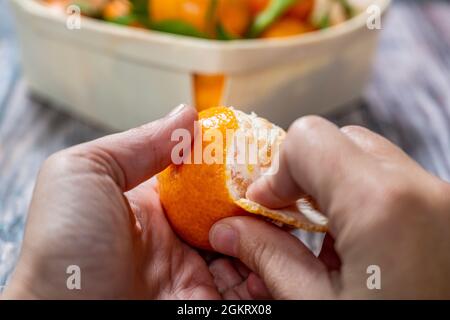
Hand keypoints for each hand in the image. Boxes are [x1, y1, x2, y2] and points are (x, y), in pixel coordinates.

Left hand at [3, 105, 268, 299]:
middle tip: (279, 184)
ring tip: (281, 213)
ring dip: (267, 232)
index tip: (257, 148)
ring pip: (249, 247)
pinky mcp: (208, 302)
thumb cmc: (65, 249)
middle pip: (232, 212)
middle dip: (257, 198)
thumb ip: (137, 144)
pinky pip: (250, 285)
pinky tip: (275, 252)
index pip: (204, 178)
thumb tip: (187, 115)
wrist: (65, 319)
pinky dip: (268, 269)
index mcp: (153, 207)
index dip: (231, 164)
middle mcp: (177, 239)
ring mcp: (196, 272)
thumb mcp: (85, 175)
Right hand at [209, 116, 449, 298]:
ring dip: (333, 186)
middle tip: (285, 214)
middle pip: (342, 141)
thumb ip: (268, 257)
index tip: (262, 203)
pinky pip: (395, 183)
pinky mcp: (449, 216)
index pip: (310, 138)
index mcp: (384, 207)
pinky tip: (352, 243)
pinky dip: (362, 199)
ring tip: (319, 235)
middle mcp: (425, 193)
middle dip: (304, 172)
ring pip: (370, 159)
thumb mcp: (316, 310)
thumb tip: (230, 230)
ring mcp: (445, 202)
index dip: (275, 168)